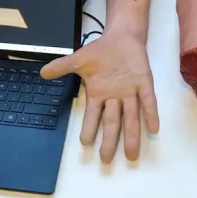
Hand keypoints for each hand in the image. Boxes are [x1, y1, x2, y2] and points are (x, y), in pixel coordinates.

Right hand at [41, 24, 159, 162]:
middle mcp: (115, 97)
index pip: (93, 115)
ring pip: (131, 117)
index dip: (89, 128)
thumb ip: (62, 67)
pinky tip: (154, 129)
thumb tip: (43, 73)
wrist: (121, 37)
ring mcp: (130, 91)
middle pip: (112, 122)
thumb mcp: (78, 59)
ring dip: (132, 135)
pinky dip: (151, 114)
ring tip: (132, 154)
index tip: (85, 143)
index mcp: (99, 94)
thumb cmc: (101, 52)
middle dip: (109, 141)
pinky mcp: (144, 82)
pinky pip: (148, 100)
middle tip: (106, 160)